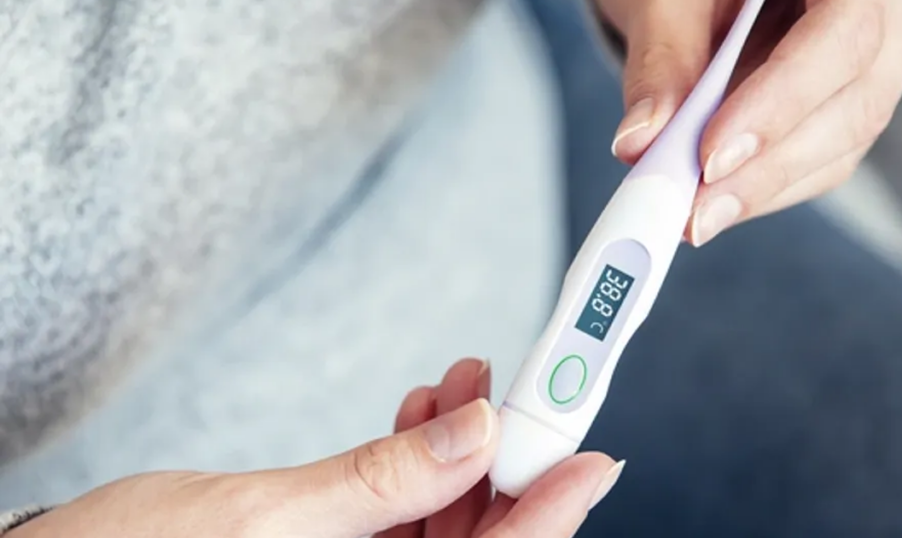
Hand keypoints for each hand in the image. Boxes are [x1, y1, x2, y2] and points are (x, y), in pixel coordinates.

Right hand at [10, 359, 621, 537]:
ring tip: (463, 381)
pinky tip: (420, 413)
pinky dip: (416, 463)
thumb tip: (478, 433)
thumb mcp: (262, 518)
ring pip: (445, 523)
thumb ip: (382, 481)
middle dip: (506, 464)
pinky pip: (401, 517)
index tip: (595, 459)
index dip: (551, 516)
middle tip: (526, 390)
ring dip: (461, 451)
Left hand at [596, 0, 901, 244]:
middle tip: (694, 215)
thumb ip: (662, 55)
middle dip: (767, 170)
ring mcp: (884, 61)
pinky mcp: (857, 101)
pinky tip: (716, 204)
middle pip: (854, 104)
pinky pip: (827, 156)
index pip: (842, 38)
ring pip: (845, 142)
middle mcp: (891, 15)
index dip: (780, 104)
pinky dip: (768, 186)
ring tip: (695, 218)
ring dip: (764, 189)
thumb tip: (640, 142)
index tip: (711, 158)